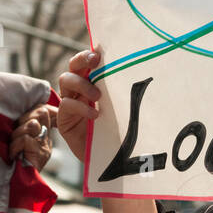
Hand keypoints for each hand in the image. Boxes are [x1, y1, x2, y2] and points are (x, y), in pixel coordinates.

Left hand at [11, 103, 56, 169]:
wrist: (17, 188)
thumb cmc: (12, 164)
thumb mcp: (17, 141)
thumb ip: (21, 129)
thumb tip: (20, 114)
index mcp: (43, 134)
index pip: (44, 110)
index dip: (32, 110)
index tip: (21, 121)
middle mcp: (47, 139)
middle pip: (41, 112)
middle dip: (24, 119)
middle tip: (16, 135)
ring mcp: (45, 146)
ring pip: (32, 124)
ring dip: (18, 133)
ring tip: (14, 146)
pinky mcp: (40, 154)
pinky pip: (26, 138)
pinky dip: (15, 145)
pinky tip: (13, 154)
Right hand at [58, 47, 156, 212]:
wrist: (111, 161)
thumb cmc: (121, 133)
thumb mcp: (125, 110)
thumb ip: (126, 95)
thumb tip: (148, 75)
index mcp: (94, 83)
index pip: (88, 61)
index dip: (91, 53)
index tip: (101, 50)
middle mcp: (80, 90)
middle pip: (73, 65)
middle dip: (82, 59)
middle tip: (95, 61)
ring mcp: (70, 103)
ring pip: (66, 80)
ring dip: (82, 84)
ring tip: (98, 96)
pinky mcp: (64, 119)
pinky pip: (66, 105)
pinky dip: (80, 107)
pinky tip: (95, 115)